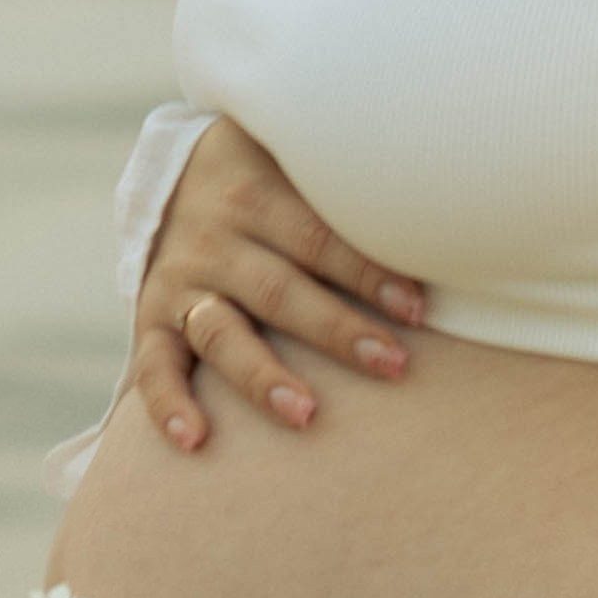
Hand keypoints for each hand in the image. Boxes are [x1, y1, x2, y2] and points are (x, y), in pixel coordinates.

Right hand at [132, 116, 428, 448]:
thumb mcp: (299, 155)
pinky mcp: (154, 316)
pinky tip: (196, 441)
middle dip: (337, 331)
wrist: (175, 169)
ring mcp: (182, 281)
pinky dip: (169, 405)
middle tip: (392, 365)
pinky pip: (154, 365)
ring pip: (222, 333)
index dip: (368, 273)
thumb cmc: (270, 171)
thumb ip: (351, 178)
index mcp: (257, 194)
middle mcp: (216, 240)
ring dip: (262, 375)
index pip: (319, 238)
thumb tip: (444, 197)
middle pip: (280, 290)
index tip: (416, 308)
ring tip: (305, 414)